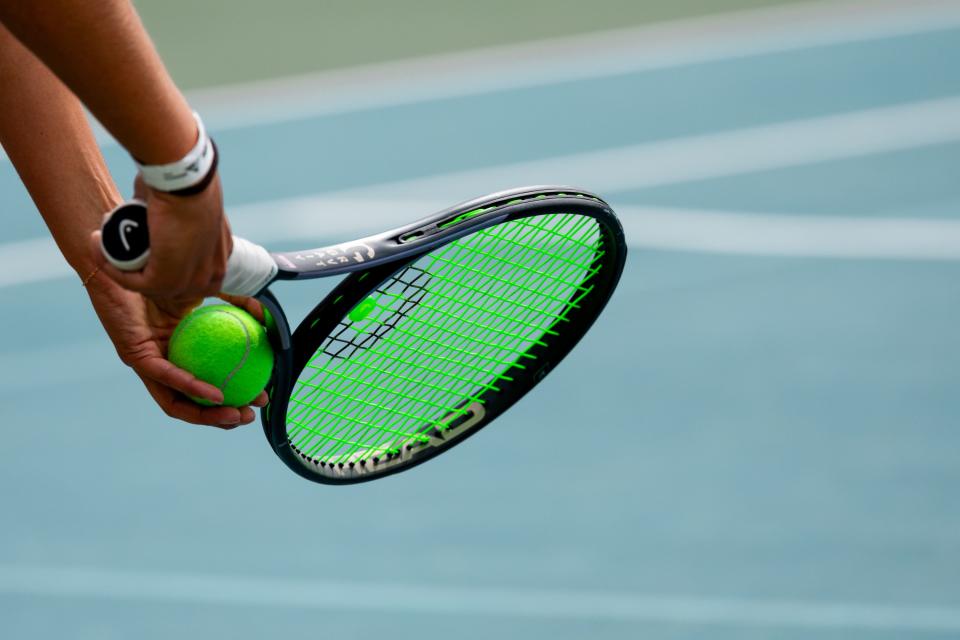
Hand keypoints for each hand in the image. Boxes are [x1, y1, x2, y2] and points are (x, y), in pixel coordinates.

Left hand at [84, 270, 266, 428]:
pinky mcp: (134, 354)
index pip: (206, 385)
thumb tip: (266, 317)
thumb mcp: (210, 291)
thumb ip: (238, 302)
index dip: (233, 396)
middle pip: (192, 402)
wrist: (130, 257)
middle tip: (249, 415)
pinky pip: (166, 375)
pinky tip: (215, 394)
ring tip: (235, 415)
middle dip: (221, 417)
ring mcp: (146, 361)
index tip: (260, 396)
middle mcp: (162, 362)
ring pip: (176, 400)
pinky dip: (191, 387)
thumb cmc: (165, 270)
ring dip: (207, 415)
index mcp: (179, 351)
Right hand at [90, 173, 231, 301]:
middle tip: (117, 247)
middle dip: (141, 271)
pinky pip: (134, 283)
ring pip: (149, 287)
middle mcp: (211, 275)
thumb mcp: (188, 208)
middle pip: (170, 288)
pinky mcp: (167, 281)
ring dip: (121, 268)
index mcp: (220, 259)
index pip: (193, 280)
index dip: (165, 268)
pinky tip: (99, 245)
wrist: (187, 180)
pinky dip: (112, 267)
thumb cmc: (188, 184)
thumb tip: (145, 208)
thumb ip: (172, 218)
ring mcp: (190, 282)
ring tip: (102, 241)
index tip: (138, 250)